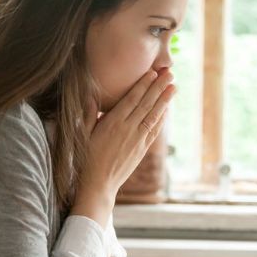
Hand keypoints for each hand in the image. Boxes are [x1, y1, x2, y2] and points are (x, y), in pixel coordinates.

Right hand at [71, 69, 174, 224]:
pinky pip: (154, 130)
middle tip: (170, 73)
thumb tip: (90, 94)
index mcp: (113, 123)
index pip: (132, 99)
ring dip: (165, 100)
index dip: (144, 84)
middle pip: (147, 104)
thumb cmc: (86, 158)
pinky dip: (161, 119)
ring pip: (154, 116)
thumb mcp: (82, 134)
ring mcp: (137, 140)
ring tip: (174, 87)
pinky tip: (166, 109)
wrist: (98, 184)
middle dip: (159, 87)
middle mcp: (128, 129)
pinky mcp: (142, 150)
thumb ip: (88, 114)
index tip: (153, 72)